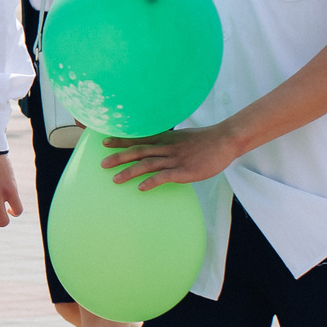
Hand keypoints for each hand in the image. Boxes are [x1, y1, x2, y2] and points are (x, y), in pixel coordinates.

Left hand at [104, 122, 241, 188]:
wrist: (224, 140)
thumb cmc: (204, 141)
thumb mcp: (182, 138)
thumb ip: (168, 143)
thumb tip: (156, 148)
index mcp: (166, 138)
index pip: (139, 138)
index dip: (121, 141)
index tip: (104, 142)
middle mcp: (167, 147)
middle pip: (139, 151)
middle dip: (119, 157)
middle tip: (102, 164)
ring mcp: (175, 159)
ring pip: (148, 164)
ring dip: (130, 172)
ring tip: (115, 179)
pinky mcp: (185, 171)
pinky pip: (165, 176)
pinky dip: (152, 181)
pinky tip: (141, 188)